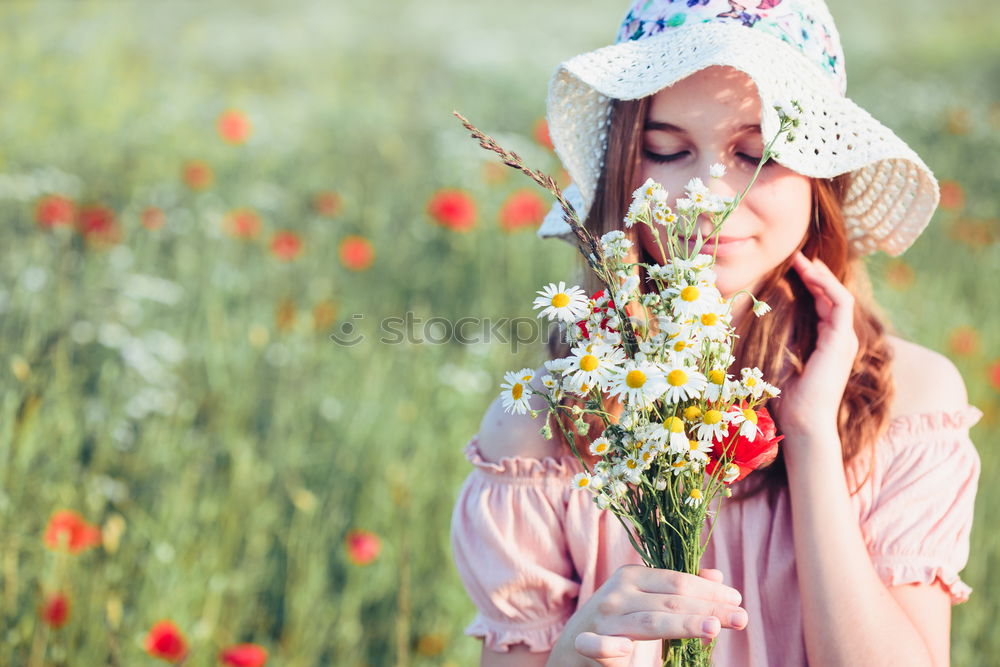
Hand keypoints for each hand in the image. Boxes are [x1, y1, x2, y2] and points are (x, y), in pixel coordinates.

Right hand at [558, 565, 747, 665]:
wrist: (572, 648)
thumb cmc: (620, 620)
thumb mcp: (647, 599)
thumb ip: (679, 588)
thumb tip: (718, 576)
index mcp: (632, 576)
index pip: (678, 582)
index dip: (708, 591)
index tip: (737, 601)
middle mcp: (618, 593)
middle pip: (670, 601)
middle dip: (708, 609)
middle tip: (740, 618)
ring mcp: (603, 620)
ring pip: (648, 623)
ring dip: (681, 625)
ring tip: (712, 629)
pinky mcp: (587, 645)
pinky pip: (597, 646)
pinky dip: (609, 647)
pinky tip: (625, 649)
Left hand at [775, 252, 858, 443]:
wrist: (803, 423)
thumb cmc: (788, 402)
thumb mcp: (781, 363)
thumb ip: (780, 342)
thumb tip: (759, 324)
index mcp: (829, 345)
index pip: (825, 306)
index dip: (812, 284)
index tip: (792, 268)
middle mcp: (841, 340)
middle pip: (833, 297)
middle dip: (816, 274)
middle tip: (797, 255)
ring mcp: (845, 341)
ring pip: (839, 296)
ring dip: (821, 275)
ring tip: (802, 259)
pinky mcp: (842, 342)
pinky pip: (841, 304)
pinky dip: (828, 285)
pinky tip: (811, 273)